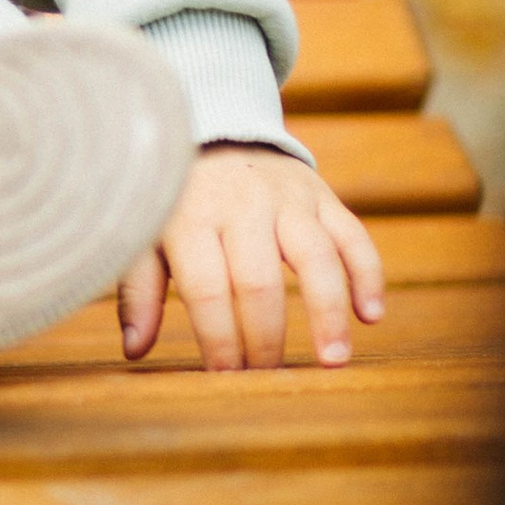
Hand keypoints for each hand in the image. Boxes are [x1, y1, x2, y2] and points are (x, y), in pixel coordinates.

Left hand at [118, 143, 384, 370]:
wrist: (212, 124)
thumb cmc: (173, 196)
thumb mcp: (145, 234)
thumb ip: (140, 292)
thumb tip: (133, 351)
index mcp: (190, 217)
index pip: (207, 289)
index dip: (218, 338)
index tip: (224, 377)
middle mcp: (241, 205)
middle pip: (259, 282)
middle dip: (265, 338)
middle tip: (268, 380)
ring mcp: (287, 198)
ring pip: (317, 258)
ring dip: (328, 313)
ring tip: (333, 360)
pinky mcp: (321, 194)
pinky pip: (353, 235)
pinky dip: (368, 275)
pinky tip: (370, 315)